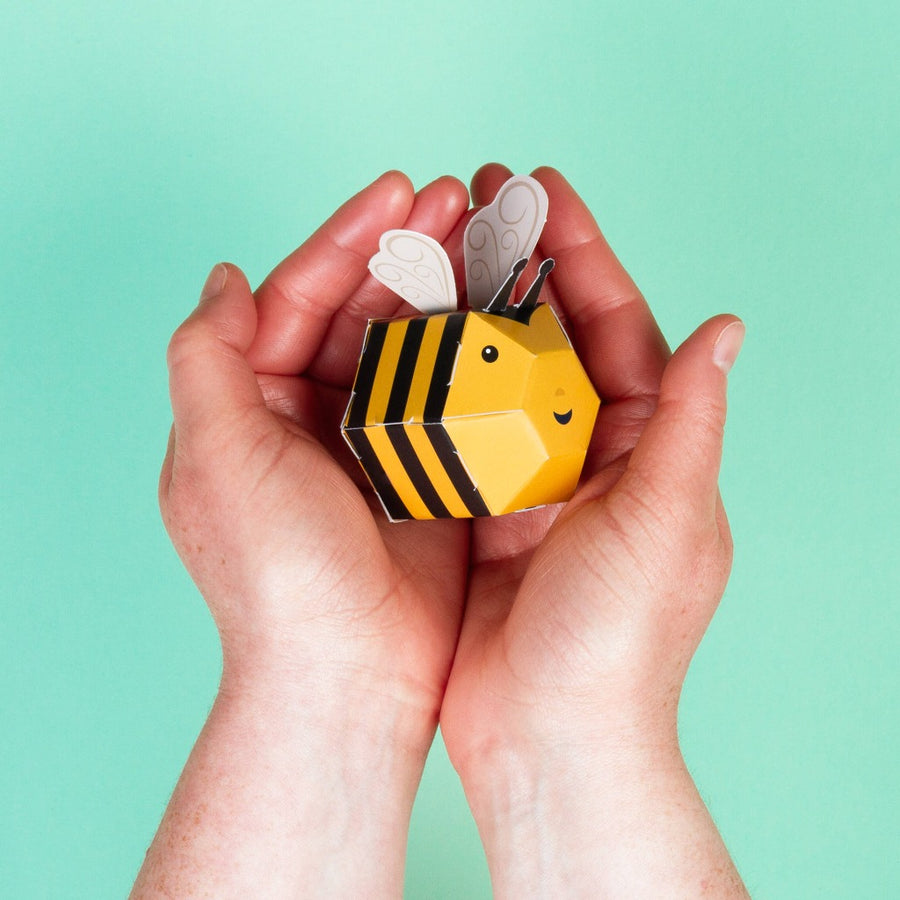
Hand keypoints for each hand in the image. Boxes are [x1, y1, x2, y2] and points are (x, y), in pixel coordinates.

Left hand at [136, 172, 473, 896]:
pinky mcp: (424, 468)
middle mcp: (309, 416)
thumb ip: (206, 358)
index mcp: (253, 404)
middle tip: (457, 201)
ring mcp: (372, 441)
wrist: (348, 673)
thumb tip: (226, 278)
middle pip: (359, 309)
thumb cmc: (278, 575)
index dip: (345, 239)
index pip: (296, 297)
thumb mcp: (216, 457)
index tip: (397, 192)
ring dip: (444, 290)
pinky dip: (472, 351)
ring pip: (410, 344)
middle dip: (405, 250)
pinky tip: (504, 313)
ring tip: (487, 240)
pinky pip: (448, 392)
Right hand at [440, 165, 747, 896]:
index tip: (539, 190)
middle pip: (551, 337)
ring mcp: (531, 478)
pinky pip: (455, 423)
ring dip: (469, 310)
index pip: (617, 326)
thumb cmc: (616, 641)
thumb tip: (727, 329)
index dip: (579, 253)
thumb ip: (690, 422)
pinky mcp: (480, 506)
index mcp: (650, 449)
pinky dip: (433, 378)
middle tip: (477, 200)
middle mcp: (592, 455)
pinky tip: (403, 334)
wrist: (548, 737)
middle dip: (517, 266)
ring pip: (496, 372)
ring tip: (434, 247)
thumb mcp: (667, 520)